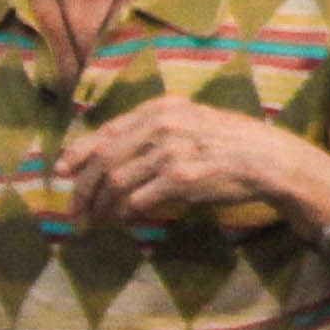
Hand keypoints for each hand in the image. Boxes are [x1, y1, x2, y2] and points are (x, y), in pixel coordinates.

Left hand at [55, 98, 329, 232]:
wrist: (269, 160)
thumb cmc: (229, 144)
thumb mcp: (191, 123)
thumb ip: (153, 133)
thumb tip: (110, 156)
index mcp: (162, 108)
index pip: (106, 132)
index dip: (78, 154)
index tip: (60, 172)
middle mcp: (163, 124)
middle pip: (105, 159)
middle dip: (82, 189)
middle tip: (73, 212)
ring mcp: (172, 150)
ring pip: (116, 182)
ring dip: (101, 207)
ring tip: (95, 221)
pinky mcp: (182, 177)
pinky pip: (139, 200)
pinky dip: (125, 214)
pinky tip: (123, 221)